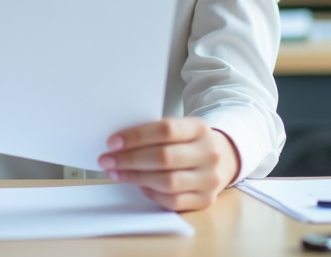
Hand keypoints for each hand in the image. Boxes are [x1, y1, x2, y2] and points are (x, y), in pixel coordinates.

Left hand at [98, 117, 240, 210]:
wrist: (223, 158)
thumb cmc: (190, 142)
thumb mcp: (180, 128)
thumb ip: (155, 133)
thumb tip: (118, 144)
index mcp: (199, 128)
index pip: (166, 130)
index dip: (136, 136)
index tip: (112, 142)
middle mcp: (209, 153)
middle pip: (164, 157)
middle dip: (130, 159)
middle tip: (107, 160)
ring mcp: (210, 179)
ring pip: (167, 182)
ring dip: (136, 178)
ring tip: (117, 173)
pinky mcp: (206, 200)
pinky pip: (172, 201)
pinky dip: (151, 193)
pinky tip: (139, 185)